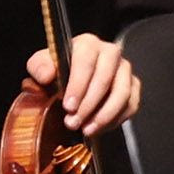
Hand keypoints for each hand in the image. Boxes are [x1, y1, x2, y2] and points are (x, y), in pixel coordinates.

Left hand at [25, 29, 139, 135]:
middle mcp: (110, 53)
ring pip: (122, 93)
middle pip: (106, 78)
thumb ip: (40, 67)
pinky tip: (98, 128)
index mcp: (87, 44)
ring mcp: (124, 70)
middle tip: (73, 122)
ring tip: (87, 130)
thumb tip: (47, 75)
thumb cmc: (57, 71)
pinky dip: (115, 120)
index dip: (78, 84)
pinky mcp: (133, 86)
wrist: (71, 83)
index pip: (86, 60)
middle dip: (89, 104)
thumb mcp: (41, 65)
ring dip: (104, 115)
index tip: (68, 106)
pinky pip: (131, 104)